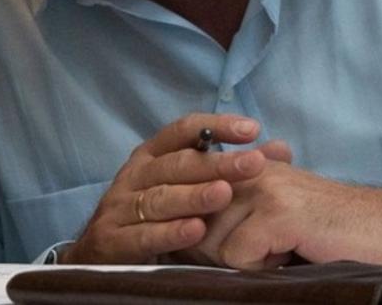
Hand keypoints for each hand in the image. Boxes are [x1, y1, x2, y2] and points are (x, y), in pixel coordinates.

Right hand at [61, 114, 286, 264]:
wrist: (100, 254)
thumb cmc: (153, 215)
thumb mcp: (185, 187)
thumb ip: (228, 170)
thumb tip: (281, 150)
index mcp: (151, 156)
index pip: (181, 131)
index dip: (215, 127)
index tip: (251, 129)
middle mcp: (134, 175)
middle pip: (176, 164)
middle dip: (215, 163)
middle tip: (253, 163)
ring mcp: (119, 206)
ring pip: (159, 199)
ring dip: (193, 196)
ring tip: (225, 194)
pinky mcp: (112, 238)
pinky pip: (145, 235)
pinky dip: (170, 232)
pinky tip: (196, 231)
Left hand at [185, 162, 381, 269]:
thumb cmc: (327, 230)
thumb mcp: (272, 212)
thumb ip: (232, 211)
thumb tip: (183, 234)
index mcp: (241, 164)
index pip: (186, 195)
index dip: (190, 227)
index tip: (202, 245)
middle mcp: (246, 168)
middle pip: (193, 221)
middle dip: (215, 249)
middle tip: (261, 251)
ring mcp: (262, 187)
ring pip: (210, 239)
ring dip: (241, 259)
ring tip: (279, 250)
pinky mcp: (279, 213)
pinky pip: (238, 255)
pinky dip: (261, 269)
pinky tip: (290, 256)